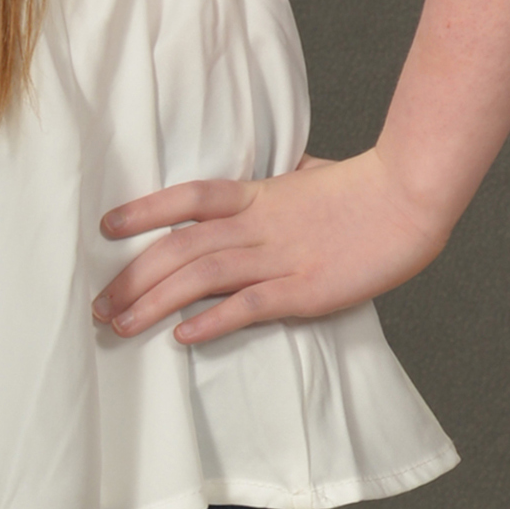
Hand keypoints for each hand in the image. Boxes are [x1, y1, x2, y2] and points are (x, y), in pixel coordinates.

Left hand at [91, 150, 453, 345]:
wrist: (411, 197)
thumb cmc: (365, 188)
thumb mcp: (311, 175)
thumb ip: (283, 181)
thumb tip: (280, 172)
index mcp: (258, 195)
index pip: (187, 197)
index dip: (143, 210)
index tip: (105, 229)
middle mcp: (259, 224)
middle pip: (179, 246)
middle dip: (133, 277)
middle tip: (98, 305)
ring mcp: (281, 256)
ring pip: (202, 277)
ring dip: (154, 303)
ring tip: (121, 326)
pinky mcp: (305, 289)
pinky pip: (249, 305)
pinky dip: (212, 321)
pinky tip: (182, 336)